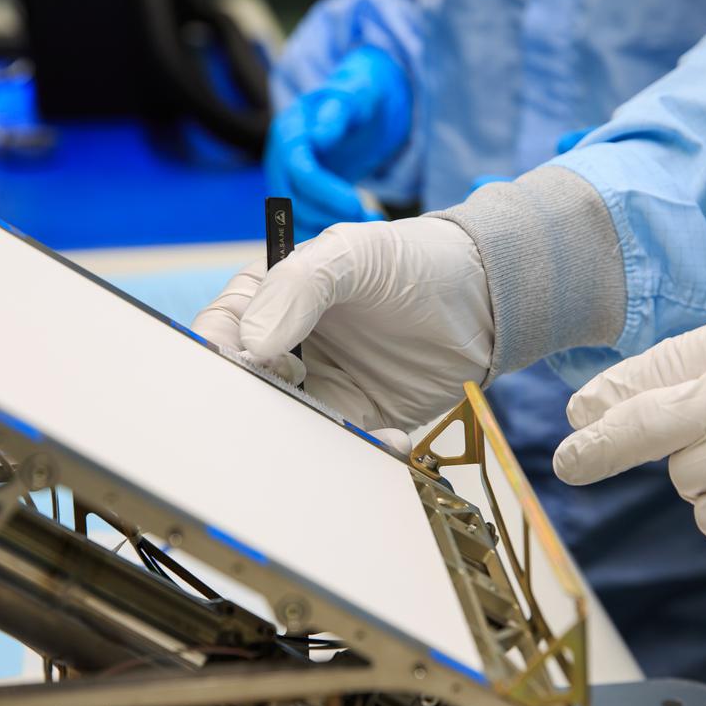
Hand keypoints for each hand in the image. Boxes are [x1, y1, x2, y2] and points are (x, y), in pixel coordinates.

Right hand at [191, 217, 492, 431]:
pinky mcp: (354, 416)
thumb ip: (300, 287)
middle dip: (259, 407)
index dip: (220, 355)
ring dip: (308, 436)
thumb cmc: (415, 259)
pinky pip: (340, 445)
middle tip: (298, 404)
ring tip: (348, 426)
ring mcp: (317, 384)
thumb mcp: (354, 254)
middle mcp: (282, 345)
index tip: (244, 370)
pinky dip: (359, 450)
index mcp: (266, 298)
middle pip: (244, 387)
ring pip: (287, 424)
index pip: (220, 332)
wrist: (485, 297)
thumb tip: (253, 345)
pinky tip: (390, 438)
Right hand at [266, 46, 412, 237]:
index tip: (356, 204)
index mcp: (290, 130)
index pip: (299, 170)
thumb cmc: (358, 99)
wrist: (352, 110)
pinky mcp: (294, 197)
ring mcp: (283, 180)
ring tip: (370, 221)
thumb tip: (320, 138)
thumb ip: (339, 112)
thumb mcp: (357, 96)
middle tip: (369, 219)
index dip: (325, 192)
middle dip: (331, 215)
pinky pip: (302, 225)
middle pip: (293, 200)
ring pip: (295, 219)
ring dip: (331, 228)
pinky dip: (327, 232)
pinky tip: (358, 226)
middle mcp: (279, 159)